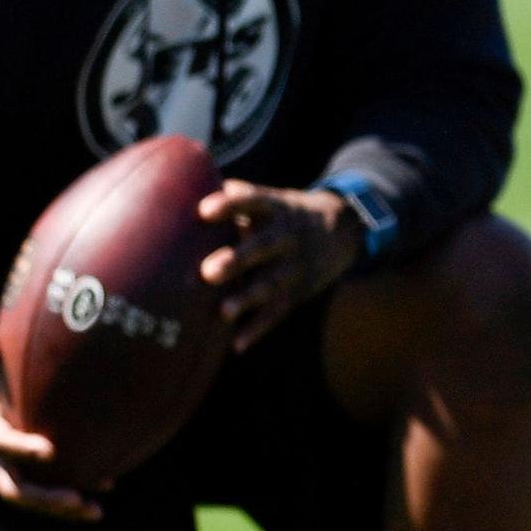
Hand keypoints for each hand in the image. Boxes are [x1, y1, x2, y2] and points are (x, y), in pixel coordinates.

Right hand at [0, 320, 99, 521]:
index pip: (0, 443)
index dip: (21, 449)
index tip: (49, 450)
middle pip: (14, 488)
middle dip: (45, 499)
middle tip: (78, 500)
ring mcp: (9, 465)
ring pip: (33, 495)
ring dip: (63, 507)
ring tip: (96, 512)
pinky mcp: (26, 466)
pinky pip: (49, 484)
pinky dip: (74, 489)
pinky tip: (108, 485)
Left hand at [198, 183, 364, 350]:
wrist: (343, 231)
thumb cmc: (284, 215)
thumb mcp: (271, 199)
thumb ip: (236, 197)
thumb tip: (187, 186)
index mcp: (277, 209)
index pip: (255, 202)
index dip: (230, 206)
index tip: (204, 210)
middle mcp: (287, 237)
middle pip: (263, 246)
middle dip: (238, 258)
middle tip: (209, 271)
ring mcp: (295, 267)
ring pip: (272, 283)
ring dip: (248, 298)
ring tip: (224, 311)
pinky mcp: (298, 293)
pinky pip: (278, 312)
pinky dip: (258, 328)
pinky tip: (237, 344)